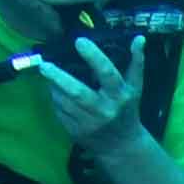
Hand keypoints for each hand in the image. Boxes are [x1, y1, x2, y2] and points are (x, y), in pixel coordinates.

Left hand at [22, 30, 152, 161]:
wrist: (122, 146)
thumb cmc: (127, 110)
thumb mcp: (135, 88)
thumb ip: (136, 63)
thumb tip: (139, 38)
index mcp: (120, 96)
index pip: (107, 73)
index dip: (93, 56)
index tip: (79, 41)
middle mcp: (104, 110)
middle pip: (78, 92)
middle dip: (59, 77)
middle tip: (45, 65)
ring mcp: (89, 123)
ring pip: (64, 103)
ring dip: (54, 87)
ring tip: (48, 74)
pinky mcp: (76, 132)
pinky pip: (60, 113)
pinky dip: (56, 100)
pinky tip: (55, 91)